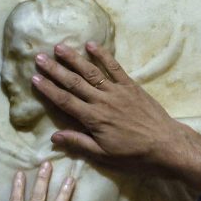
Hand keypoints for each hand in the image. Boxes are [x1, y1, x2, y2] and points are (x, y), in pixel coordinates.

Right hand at [31, 43, 200, 184]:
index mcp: (93, 119)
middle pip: (74, 82)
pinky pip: (115, 67)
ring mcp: (117, 91)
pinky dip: (103, 55)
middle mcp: (102, 101)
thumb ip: (79, 143)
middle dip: (55, 70)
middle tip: (39, 58)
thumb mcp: (103, 155)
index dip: (48, 89)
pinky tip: (90, 45)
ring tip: (59, 47)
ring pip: (91, 71)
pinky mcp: (131, 86)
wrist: (165, 144)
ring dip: (74, 58)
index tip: (34, 79)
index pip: (65, 101)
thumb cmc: (133, 154)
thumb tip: (54, 136)